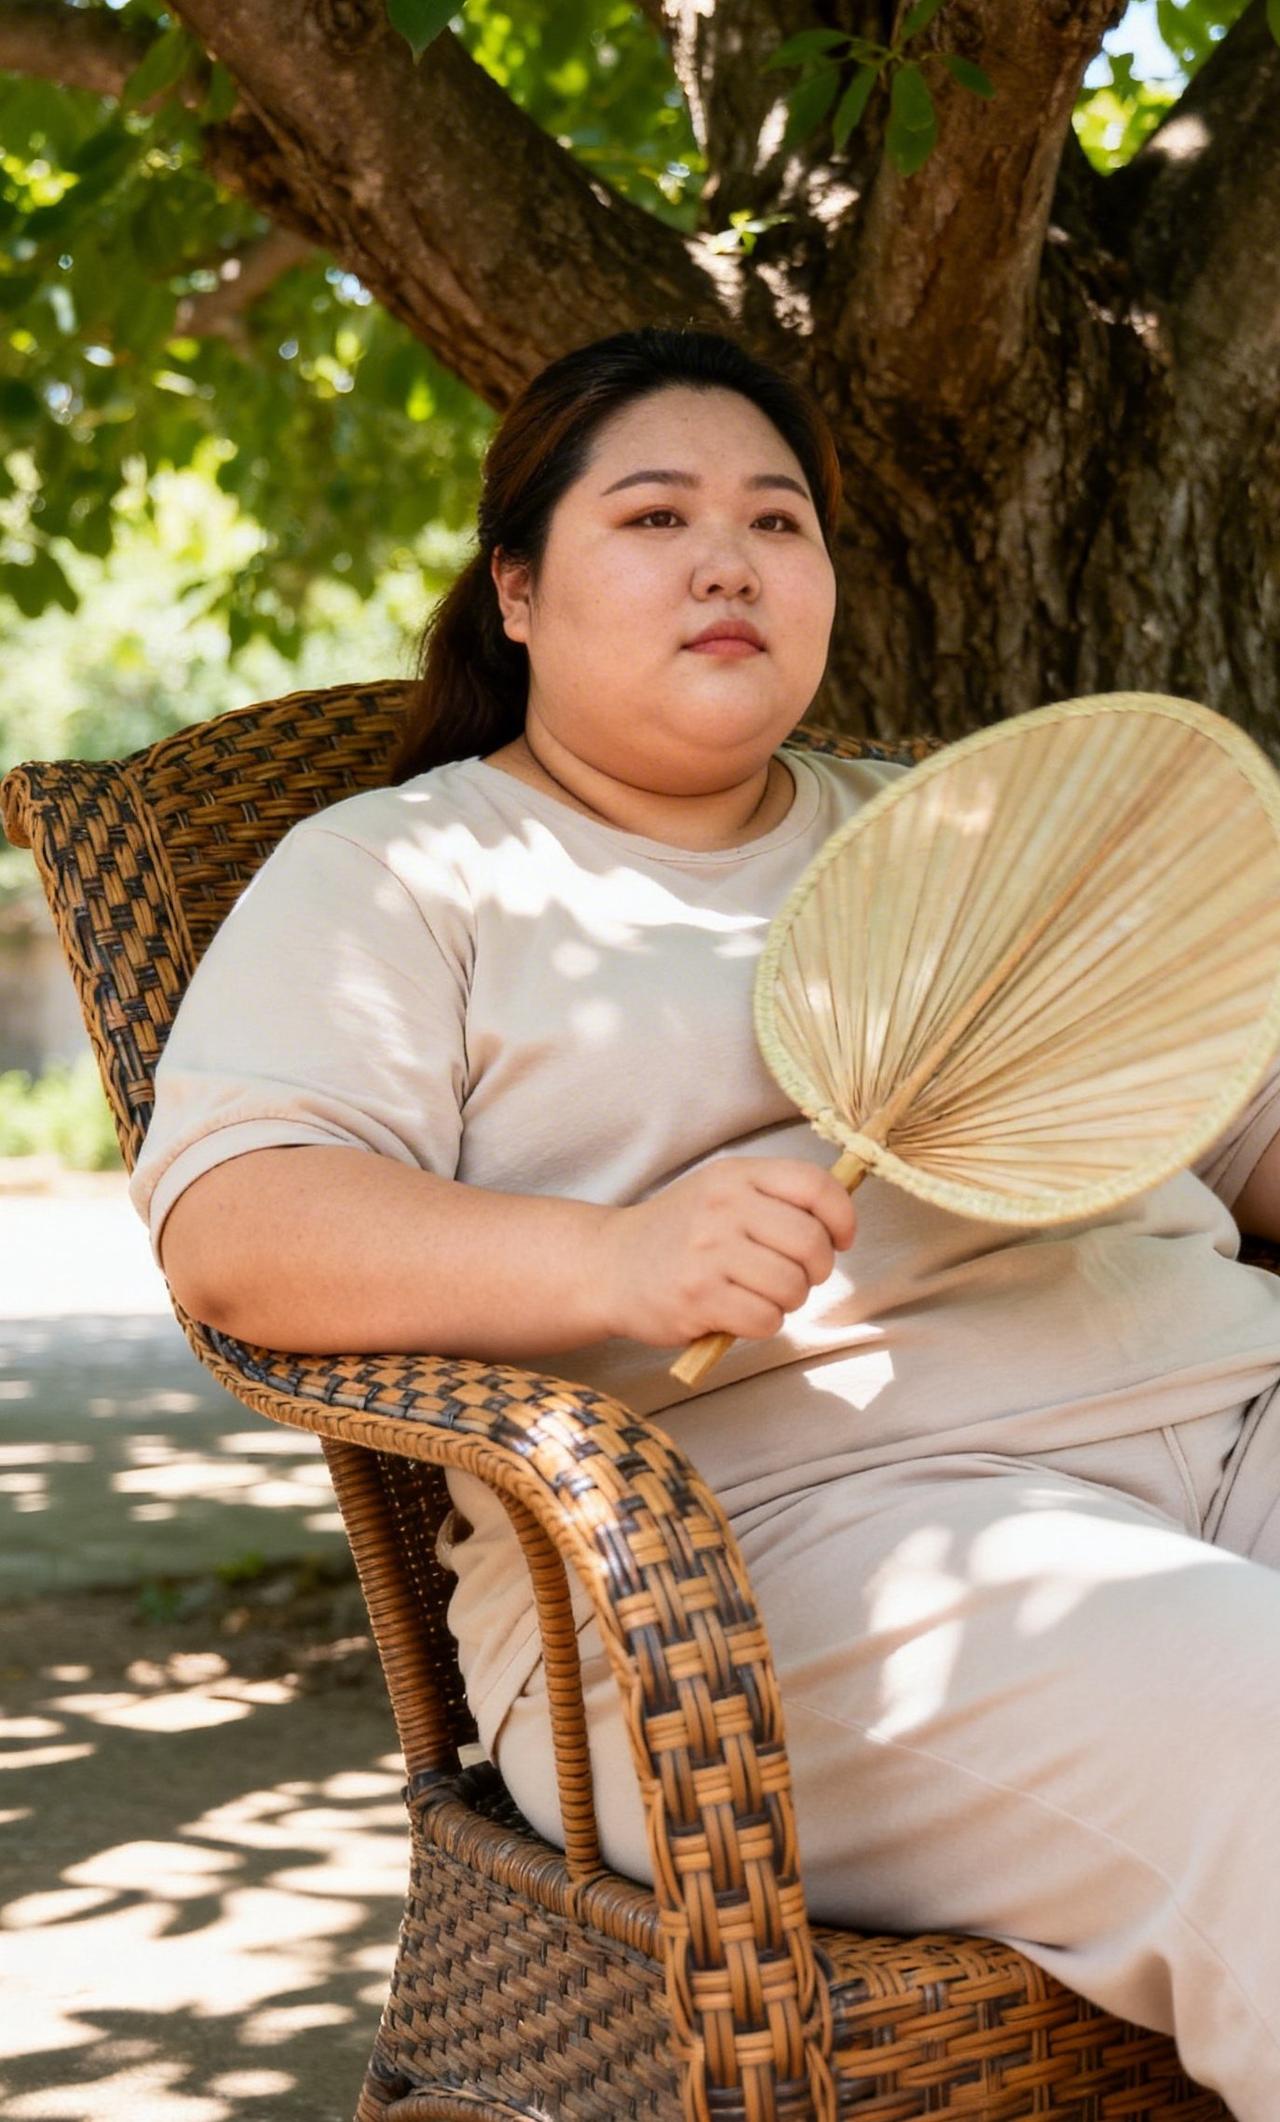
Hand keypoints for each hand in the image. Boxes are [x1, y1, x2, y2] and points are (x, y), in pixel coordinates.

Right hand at [597, 1156, 856, 1348]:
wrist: (609, 1265)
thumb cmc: (679, 1233)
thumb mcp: (720, 1193)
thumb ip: (774, 1197)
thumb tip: (841, 1221)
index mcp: (735, 1175)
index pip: (814, 1185)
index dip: (842, 1217)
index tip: (840, 1240)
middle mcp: (722, 1206)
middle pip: (811, 1242)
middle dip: (816, 1270)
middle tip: (797, 1277)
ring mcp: (708, 1251)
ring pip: (792, 1286)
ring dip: (788, 1301)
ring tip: (762, 1295)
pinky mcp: (698, 1297)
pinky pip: (765, 1319)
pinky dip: (762, 1324)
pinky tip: (739, 1314)